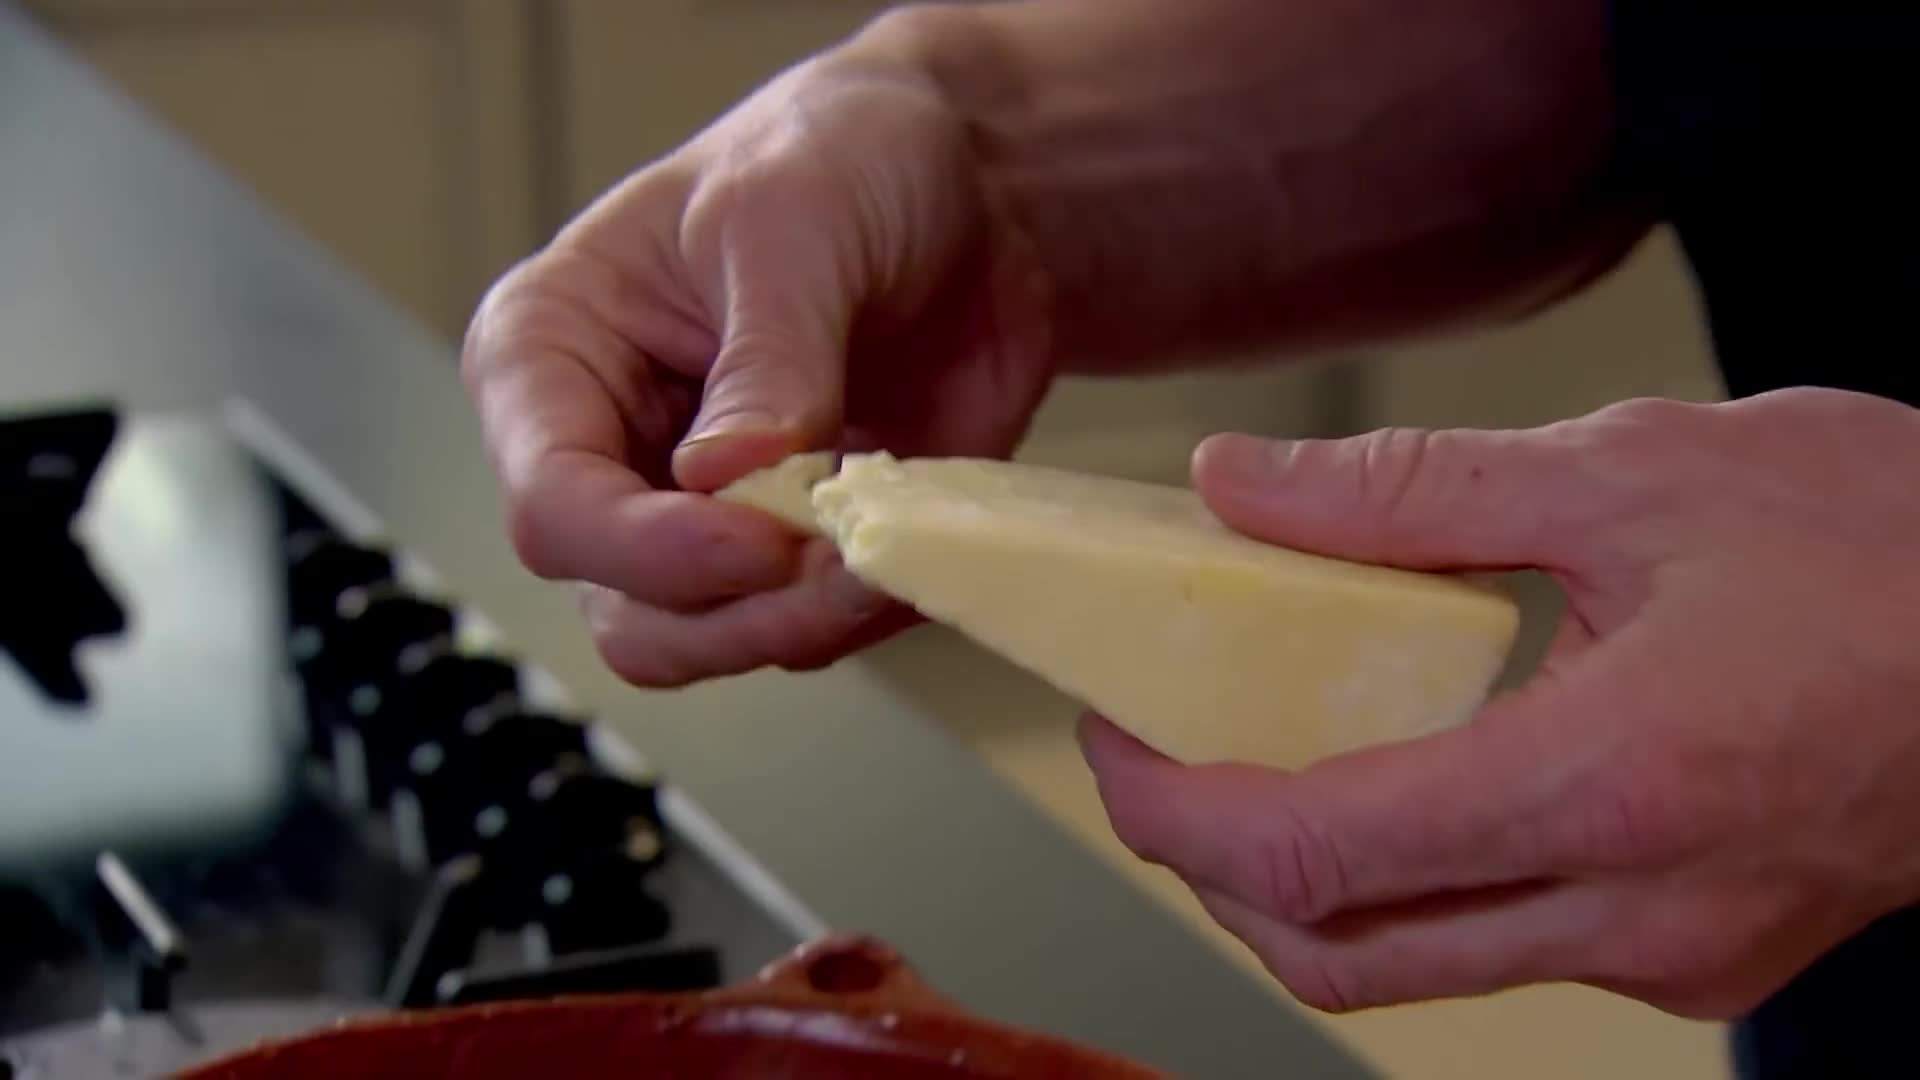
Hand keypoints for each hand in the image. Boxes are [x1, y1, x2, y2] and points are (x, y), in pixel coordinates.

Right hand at [461, 16, 1055, 684]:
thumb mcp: (791, 223)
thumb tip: (720, 482)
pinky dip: (865, 609)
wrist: (969, 188)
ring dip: (808, 622)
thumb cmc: (842, 161)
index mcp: (552, 358)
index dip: (649, 549)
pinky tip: (916, 536)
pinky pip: (811, 630)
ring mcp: (700, 517)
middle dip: (737, 610)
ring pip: (711, 641)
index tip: (765, 540)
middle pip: (626, 609)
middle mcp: (608, 455)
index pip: (553, 504)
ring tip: (890, 545)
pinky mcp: (794, 550)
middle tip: (845, 562)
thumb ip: (763, 360)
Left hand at [1083, 387, 1919, 1016]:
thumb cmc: (1891, 546)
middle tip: (1163, 750)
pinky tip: (1408, 771)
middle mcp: (1635, 911)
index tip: (1113, 735)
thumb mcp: (1639, 474)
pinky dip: (1415, 877)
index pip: (1314, 854)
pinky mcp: (1701, 957)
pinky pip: (1507, 945)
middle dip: (1212, 867)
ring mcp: (1673, 955)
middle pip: (1336, 953)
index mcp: (1611, 782)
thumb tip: (1240, 490)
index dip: (1173, 811)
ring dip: (1308, 879)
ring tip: (1264, 750)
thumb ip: (1413, 495)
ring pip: (1415, 967)